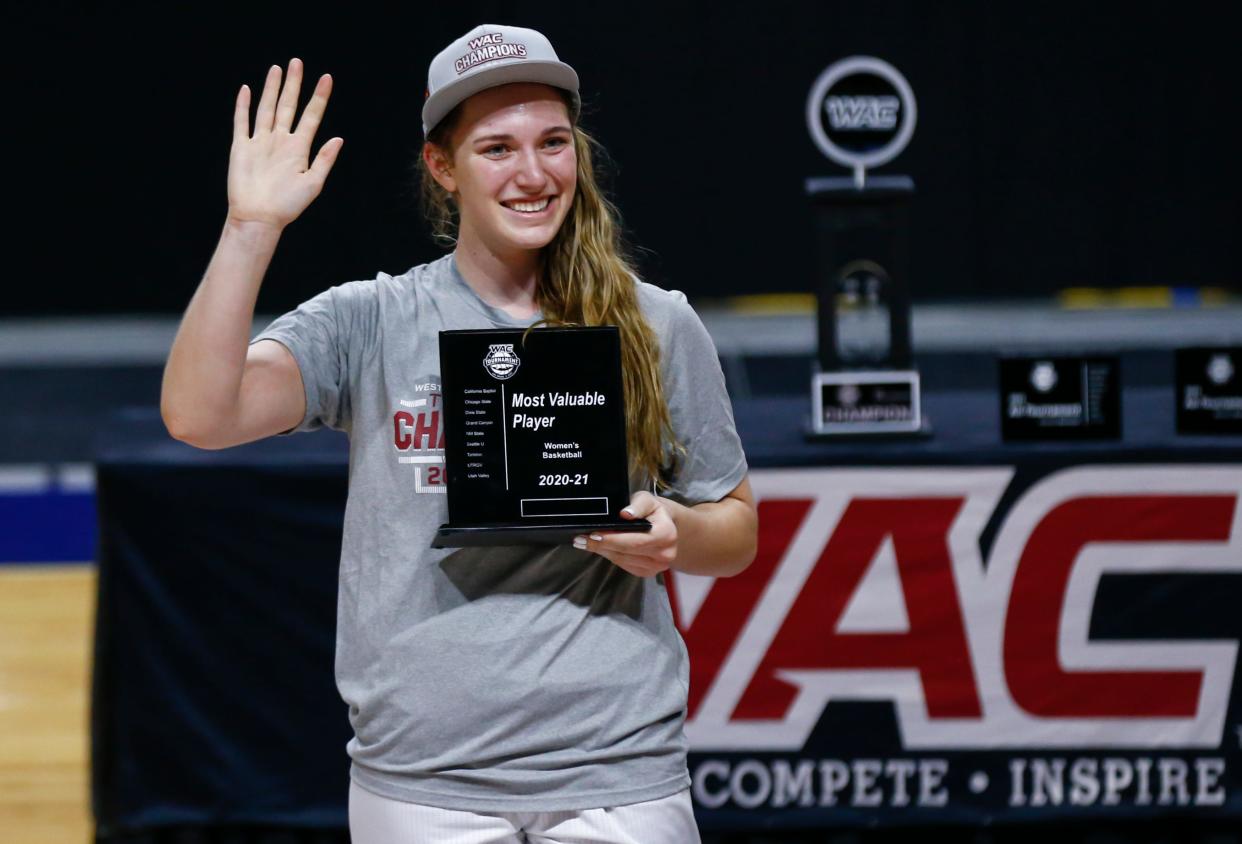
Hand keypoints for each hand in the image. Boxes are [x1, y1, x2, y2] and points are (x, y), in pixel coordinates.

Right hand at [227, 58, 342, 230]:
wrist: (259, 217)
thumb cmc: (288, 205)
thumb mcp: (313, 183)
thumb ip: (324, 159)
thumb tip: (338, 138)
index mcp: (299, 148)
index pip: (311, 116)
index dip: (319, 97)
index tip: (327, 78)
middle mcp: (281, 141)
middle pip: (288, 105)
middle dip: (294, 84)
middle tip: (297, 62)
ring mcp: (261, 142)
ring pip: (267, 108)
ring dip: (272, 89)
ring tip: (277, 69)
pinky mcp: (242, 147)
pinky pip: (242, 122)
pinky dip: (244, 106)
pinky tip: (248, 90)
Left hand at [573, 491, 678, 577]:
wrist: (665, 524)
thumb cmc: (652, 510)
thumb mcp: (647, 500)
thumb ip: (638, 505)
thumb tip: (625, 514)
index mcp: (666, 534)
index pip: (634, 540)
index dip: (612, 539)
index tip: (593, 534)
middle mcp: (665, 553)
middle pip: (626, 552)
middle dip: (601, 545)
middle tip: (581, 539)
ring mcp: (657, 566)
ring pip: (622, 560)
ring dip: (603, 551)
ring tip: (585, 543)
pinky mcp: (649, 573)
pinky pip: (624, 566)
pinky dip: (611, 556)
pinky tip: (601, 549)